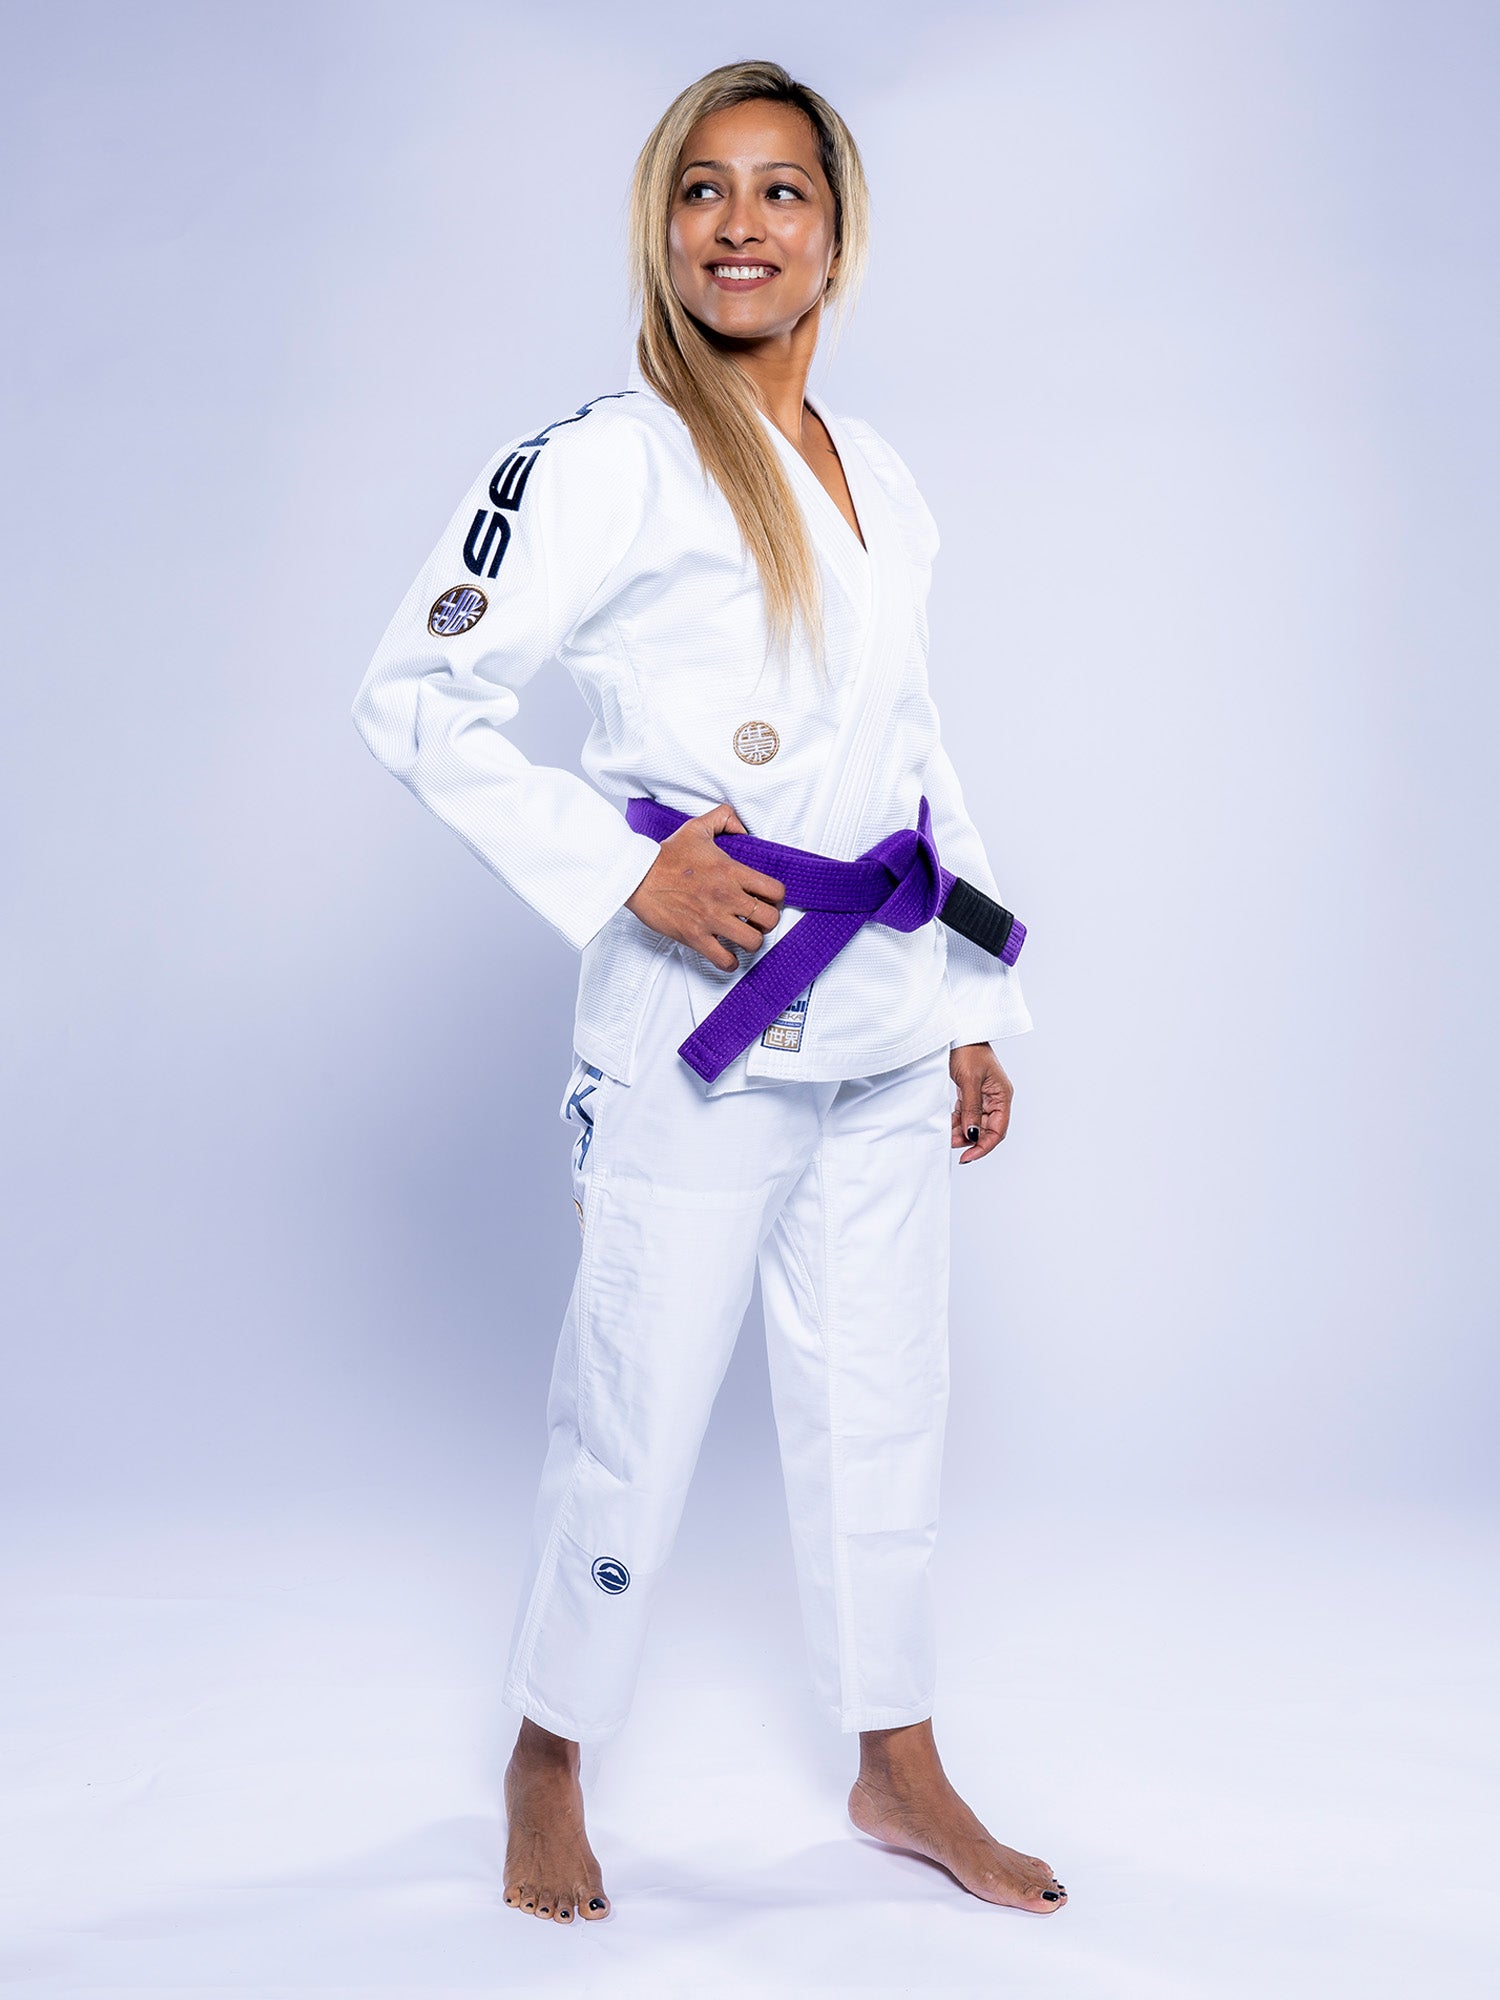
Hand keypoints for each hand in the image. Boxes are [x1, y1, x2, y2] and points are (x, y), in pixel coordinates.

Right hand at [625, 803, 785, 971]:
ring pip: (752, 941)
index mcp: (731, 872)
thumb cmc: (666, 855)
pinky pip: (724, 960)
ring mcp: (711, 919)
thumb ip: (725, 818)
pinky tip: (726, 954)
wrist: (638, 876)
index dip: (776, 897)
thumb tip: (743, 828)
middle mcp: (726, 897)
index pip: (774, 891)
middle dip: (767, 922)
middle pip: (769, 919)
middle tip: (757, 920)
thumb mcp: (698, 827)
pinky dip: (729, 961)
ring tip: (743, 936)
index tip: (767, 899)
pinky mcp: (695, 937)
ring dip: (751, 941)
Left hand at [950, 1042, 1012, 1162]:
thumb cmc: (968, 1050)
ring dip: (962, 1132)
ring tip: (948, 1137)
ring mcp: (984, 1096)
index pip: (998, 1130)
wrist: (959, 1031)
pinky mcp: (971, 1092)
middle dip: (970, 1140)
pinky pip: (967, 1113)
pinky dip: (958, 1121)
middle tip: (952, 1145)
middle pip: (986, 1129)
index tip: (968, 1156)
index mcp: (1002, 1096)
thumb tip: (972, 1135)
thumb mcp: (969, 1081)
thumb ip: (971, 1109)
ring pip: (975, 1123)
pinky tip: (948, 1126)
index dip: (984, 1146)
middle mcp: (996, 1098)